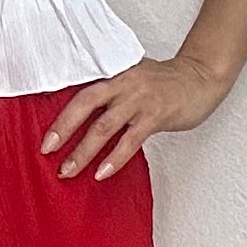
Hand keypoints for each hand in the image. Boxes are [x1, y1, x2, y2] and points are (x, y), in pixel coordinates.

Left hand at [39, 53, 230, 181]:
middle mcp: (123, 84)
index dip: (61, 114)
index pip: (80, 92)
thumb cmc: (165, 81)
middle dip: (64, 130)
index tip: (45, 137)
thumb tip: (82, 116)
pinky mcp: (156, 115)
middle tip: (47, 151)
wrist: (200, 77)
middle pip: (85, 105)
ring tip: (68, 171)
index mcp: (114, 74)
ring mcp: (139, 100)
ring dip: (83, 152)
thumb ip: (111, 91)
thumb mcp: (133, 77)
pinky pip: (130, 140)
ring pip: (104, 127)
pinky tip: (102, 173)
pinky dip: (114, 158)